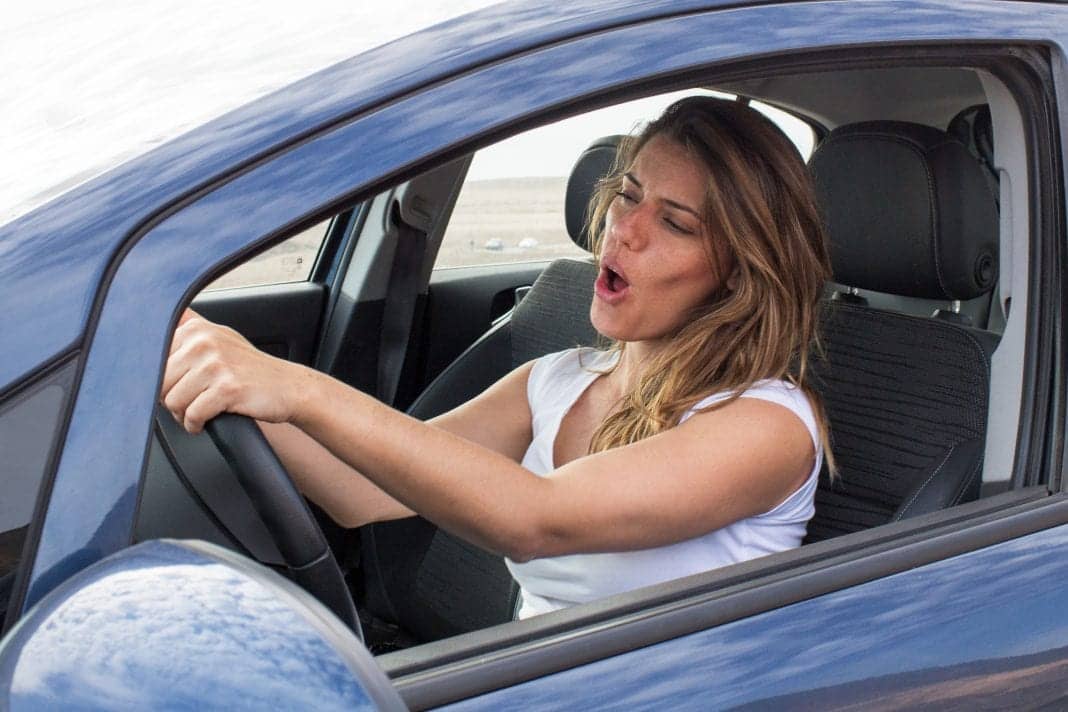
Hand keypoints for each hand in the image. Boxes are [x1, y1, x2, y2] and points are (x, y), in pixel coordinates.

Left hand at [161, 309, 309, 432]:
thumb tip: (150, 315)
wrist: (288, 387)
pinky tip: (205, 421)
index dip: (163, 380)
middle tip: (191, 402)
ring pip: (172, 401)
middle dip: (171, 400)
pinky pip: (193, 415)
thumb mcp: (219, 337)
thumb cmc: (250, 368)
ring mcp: (216, 365)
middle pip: (159, 383)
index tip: (180, 385)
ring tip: (198, 412)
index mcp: (197, 329)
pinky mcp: (227, 388)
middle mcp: (204, 342)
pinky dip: (195, 425)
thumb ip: (189, 327)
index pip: (153, 360)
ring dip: (183, 414)